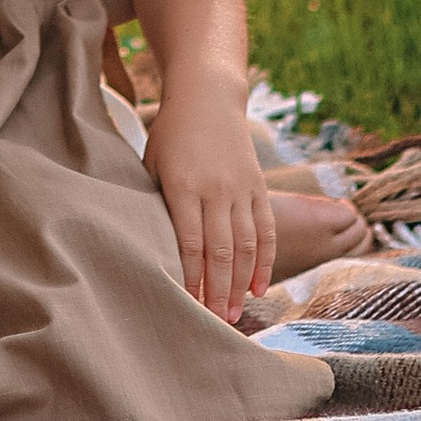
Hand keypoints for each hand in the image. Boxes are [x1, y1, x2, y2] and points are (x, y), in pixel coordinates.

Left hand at [145, 78, 274, 319]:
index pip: (190, 243)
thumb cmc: (171, 134)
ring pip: (247, 246)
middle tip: (216, 324)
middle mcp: (216, 190)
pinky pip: (267, 230)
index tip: (188, 307)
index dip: (192, 279)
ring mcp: (241, 189)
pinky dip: (266, 261)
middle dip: (219, 291)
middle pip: (222, 251)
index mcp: (184, 186)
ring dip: (242, 284)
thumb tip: (153, 251)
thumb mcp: (153, 163)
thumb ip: (158, 204)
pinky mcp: (259, 186)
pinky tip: (260, 287)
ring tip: (235, 314)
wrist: (207, 97)